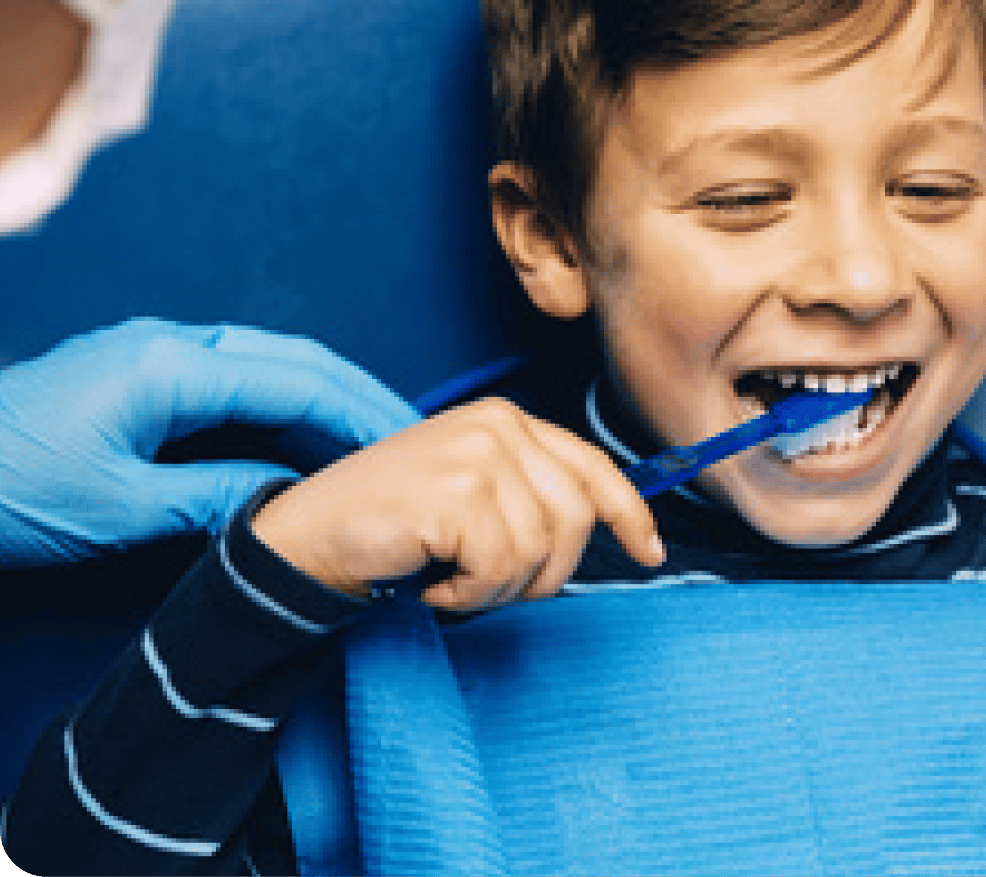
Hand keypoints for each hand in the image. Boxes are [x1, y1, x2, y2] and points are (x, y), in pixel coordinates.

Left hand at [0, 318, 418, 564]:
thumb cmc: (3, 491)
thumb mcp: (116, 509)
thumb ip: (212, 497)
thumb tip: (288, 502)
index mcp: (170, 366)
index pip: (296, 382)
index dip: (361, 415)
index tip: (411, 448)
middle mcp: (171, 346)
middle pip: (293, 359)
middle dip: (359, 395)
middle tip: (416, 439)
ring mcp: (156, 356)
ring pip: (269, 365)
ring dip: (325, 400)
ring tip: (376, 443)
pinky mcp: (142, 377)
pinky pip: (236, 383)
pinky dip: (283, 409)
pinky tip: (306, 444)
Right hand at [250, 398, 664, 610]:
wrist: (307, 536)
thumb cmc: (392, 524)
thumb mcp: (472, 492)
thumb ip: (530, 493)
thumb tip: (604, 528)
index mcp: (508, 420)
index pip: (592, 466)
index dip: (630, 513)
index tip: (650, 552)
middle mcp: (499, 426)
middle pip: (575, 519)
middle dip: (542, 572)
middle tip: (485, 583)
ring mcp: (478, 455)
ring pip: (540, 551)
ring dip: (496, 588)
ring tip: (450, 576)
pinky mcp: (457, 493)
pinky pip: (501, 569)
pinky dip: (468, 594)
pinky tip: (432, 580)